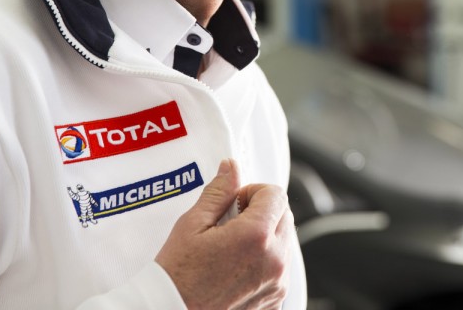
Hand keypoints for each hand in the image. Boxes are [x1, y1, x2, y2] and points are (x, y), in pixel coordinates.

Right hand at [155, 159, 294, 309]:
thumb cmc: (177, 275)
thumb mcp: (192, 225)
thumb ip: (218, 192)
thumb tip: (231, 167)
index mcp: (255, 236)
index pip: (276, 195)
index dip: (254, 192)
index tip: (235, 203)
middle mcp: (274, 261)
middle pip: (284, 216)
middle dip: (262, 212)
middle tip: (232, 222)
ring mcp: (277, 284)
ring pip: (285, 242)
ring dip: (266, 236)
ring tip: (233, 246)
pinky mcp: (275, 300)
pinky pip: (280, 269)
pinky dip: (266, 261)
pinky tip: (238, 267)